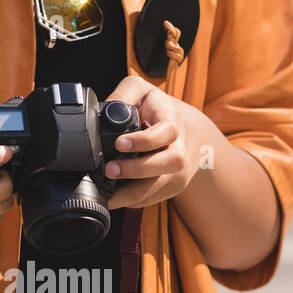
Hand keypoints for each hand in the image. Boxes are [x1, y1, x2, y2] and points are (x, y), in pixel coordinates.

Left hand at [102, 75, 217, 209]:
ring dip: (131, 194)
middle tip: (109, 170)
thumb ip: (123, 95)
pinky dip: (130, 201)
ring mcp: (176, 172)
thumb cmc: (159, 110)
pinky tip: (114, 198)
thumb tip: (102, 111)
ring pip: (158, 188)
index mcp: (173, 123)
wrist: (189, 132)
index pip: (165, 132)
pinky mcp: (170, 188)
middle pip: (168, 164)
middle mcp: (179, 150)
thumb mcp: (142, 91)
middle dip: (137, 169)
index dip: (144, 140)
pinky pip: (150, 199)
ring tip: (106, 194)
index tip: (119, 143)